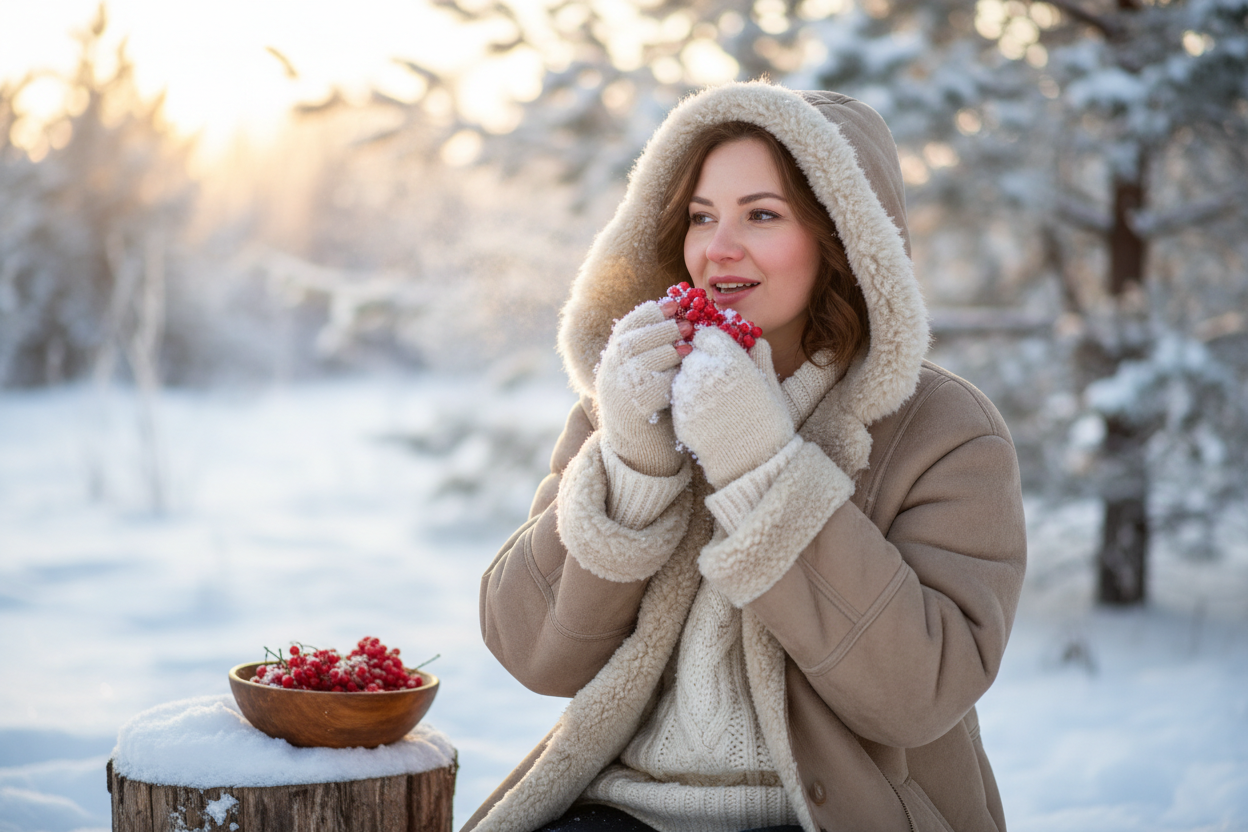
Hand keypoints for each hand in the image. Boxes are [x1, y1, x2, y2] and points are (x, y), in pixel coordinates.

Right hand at [594, 299, 692, 476]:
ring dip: (670, 351)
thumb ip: (655, 350)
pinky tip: (684, 378)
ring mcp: (618, 392)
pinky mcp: (633, 410)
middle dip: (662, 329)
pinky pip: (656, 385)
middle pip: (633, 341)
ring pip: (644, 360)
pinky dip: (673, 378)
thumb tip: (682, 317)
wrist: (640, 454)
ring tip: (688, 350)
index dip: (651, 312)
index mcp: (612, 361)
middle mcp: (609, 374)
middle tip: (687, 325)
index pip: (626, 326)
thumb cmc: (652, 410)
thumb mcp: (647, 375)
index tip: (674, 304)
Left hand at [671, 327, 793, 488]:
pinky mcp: (679, 415)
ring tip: (714, 400)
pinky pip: (678, 398)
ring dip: (692, 381)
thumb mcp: (771, 386)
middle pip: (692, 353)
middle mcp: (706, 373)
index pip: (707, 334)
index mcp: (731, 360)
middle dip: (702, 361)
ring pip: (682, 375)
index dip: (713, 343)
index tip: (720, 353)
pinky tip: (707, 415)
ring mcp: (689, 395)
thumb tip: (755, 340)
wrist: (754, 465)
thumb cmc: (769, 423)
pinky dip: (688, 402)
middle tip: (717, 378)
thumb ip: (760, 357)